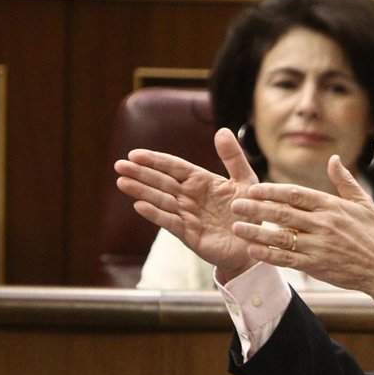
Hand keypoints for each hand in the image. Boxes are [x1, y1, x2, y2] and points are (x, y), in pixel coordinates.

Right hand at [114, 128, 259, 278]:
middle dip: (140, 174)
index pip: (173, 167)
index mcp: (200, 181)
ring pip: (161, 200)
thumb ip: (233, 158)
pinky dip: (156, 214)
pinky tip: (140, 205)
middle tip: (119, 166)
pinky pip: (171, 222)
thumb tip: (223, 131)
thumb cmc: (248, 212)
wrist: (253, 244)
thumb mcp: (245, 181)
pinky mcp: (190, 234)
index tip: (134, 154)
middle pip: (161, 182)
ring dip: (142, 192)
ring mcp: (187, 216)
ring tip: (122, 182)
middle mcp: (189, 197)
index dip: (154, 160)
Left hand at [228, 154, 373, 295]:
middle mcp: (323, 225)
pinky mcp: (316, 266)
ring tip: (237, 227)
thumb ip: (344, 181)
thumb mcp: (363, 203)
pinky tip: (253, 249)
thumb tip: (334, 159)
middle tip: (236, 204)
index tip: (254, 188)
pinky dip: (269, 254)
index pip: (296, 194)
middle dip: (256, 208)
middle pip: (283, 213)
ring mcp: (319, 246)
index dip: (272, 191)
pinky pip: (287, 259)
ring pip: (280, 237)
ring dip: (256, 232)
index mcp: (332, 207)